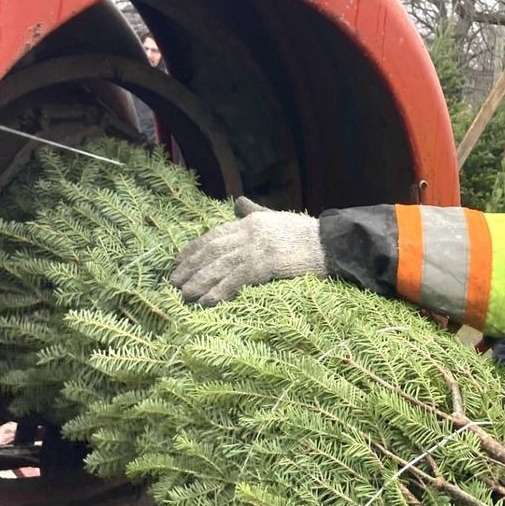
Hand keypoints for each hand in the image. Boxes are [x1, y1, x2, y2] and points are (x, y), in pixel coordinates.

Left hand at [170, 197, 327, 304]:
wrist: (330, 244)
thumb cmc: (306, 234)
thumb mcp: (276, 217)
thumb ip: (254, 211)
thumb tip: (236, 203)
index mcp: (250, 222)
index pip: (214, 235)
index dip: (193, 249)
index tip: (178, 261)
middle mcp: (248, 233)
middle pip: (211, 251)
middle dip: (190, 267)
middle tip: (174, 282)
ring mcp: (256, 249)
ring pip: (218, 267)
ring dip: (199, 282)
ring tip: (184, 295)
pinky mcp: (264, 265)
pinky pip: (235, 281)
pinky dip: (219, 292)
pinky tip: (207, 302)